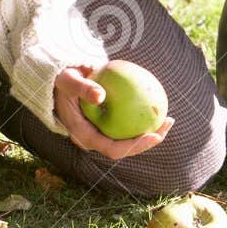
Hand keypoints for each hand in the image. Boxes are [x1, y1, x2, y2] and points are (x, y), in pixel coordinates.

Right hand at [52, 64, 173, 158]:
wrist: (58, 78)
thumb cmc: (63, 78)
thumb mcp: (68, 80)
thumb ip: (82, 88)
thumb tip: (100, 97)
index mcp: (83, 135)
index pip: (112, 149)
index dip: (134, 146)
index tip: (153, 135)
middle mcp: (93, 138)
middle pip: (125, 147)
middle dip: (149, 141)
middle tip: (167, 124)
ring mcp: (100, 132)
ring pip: (128, 137)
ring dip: (150, 130)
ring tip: (168, 118)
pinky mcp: (106, 123)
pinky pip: (127, 122)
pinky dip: (142, 116)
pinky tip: (158, 104)